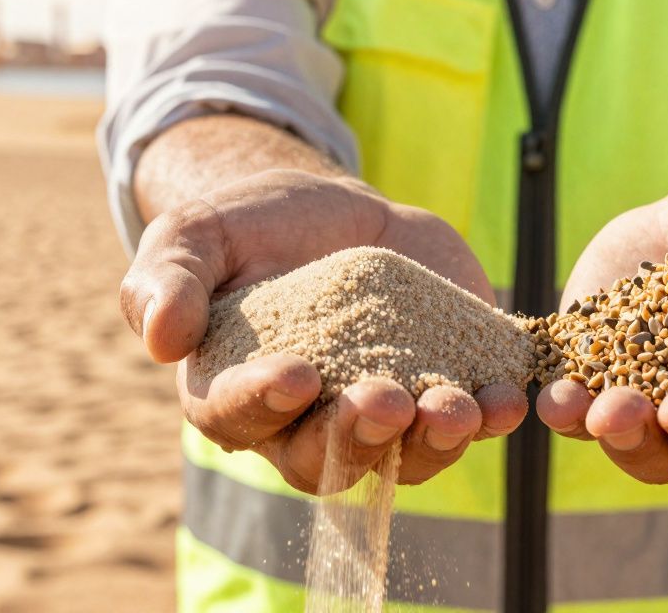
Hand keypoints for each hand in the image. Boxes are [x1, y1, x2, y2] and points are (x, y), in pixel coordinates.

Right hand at [119, 168, 527, 492]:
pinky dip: (490, 414)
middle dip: (357, 434)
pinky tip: (509, 397)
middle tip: (382, 400)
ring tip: (458, 410)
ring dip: (432, 440)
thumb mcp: (197, 236)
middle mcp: (307, 423)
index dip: (263, 402)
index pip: (239, 416)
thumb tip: (158, 336)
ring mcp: (381, 412)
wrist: (332, 211)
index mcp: (236, 394)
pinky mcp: (440, 387)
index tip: (294, 373)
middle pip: (327, 456)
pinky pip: (466, 421)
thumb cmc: (251, 229)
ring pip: (404, 454)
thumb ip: (167, 280)